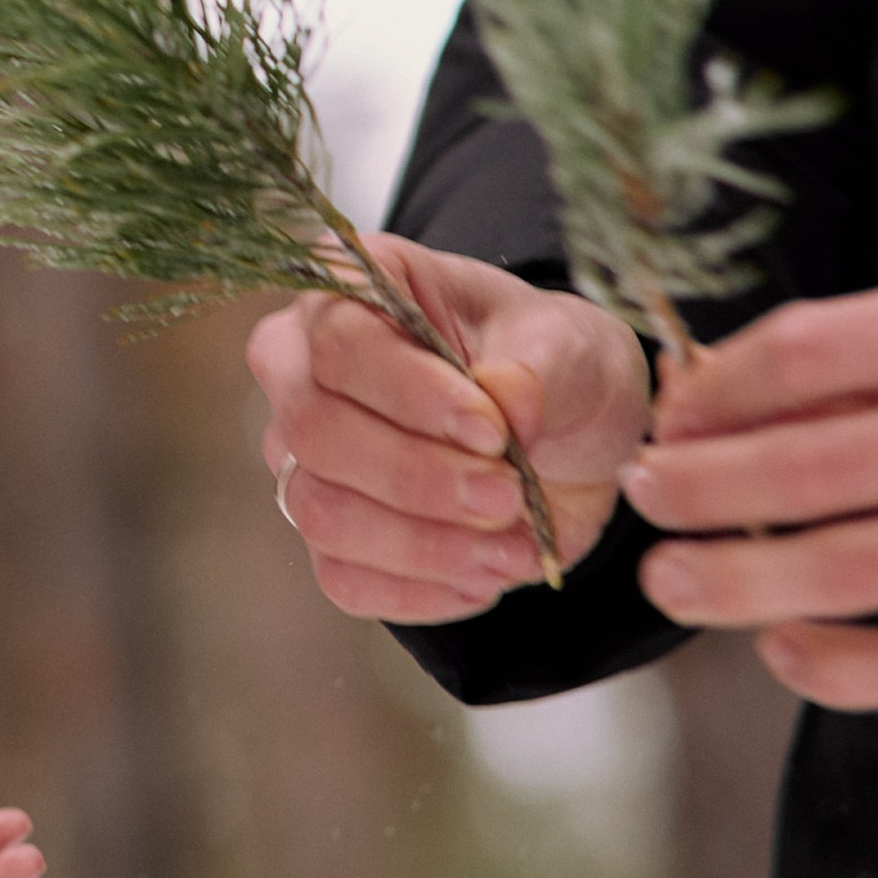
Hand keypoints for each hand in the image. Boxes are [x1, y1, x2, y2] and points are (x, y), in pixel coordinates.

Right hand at [247, 235, 647, 621]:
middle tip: (507, 494)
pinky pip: (343, 577)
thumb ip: (536, 370)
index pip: (338, 342)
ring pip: (319, 510)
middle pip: (313, 431)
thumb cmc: (553, 365)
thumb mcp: (569, 348)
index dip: (408, 394)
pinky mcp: (331, 532)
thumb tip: (504, 406)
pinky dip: (421, 589)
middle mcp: (305, 367)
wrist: (572, 437)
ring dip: (424, 543)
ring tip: (512, 546)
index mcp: (353, 289)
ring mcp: (306, 455)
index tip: (491, 431)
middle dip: (417, 477)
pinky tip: (484, 574)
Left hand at [623, 274, 877, 709]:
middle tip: (639, 495)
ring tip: (669, 580)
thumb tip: (712, 399)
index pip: (809, 352)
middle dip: (703, 485)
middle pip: (814, 465)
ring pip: (854, 570)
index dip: (717, 388)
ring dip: (740, 579)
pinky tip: (781, 649)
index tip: (665, 415)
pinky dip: (838, 667)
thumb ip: (870, 354)